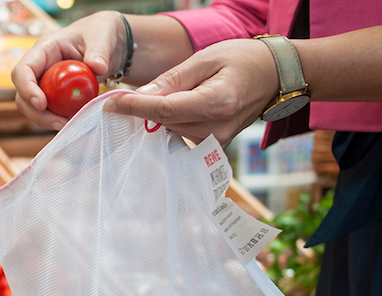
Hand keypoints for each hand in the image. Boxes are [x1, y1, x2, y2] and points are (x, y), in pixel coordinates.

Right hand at [11, 11, 125, 129]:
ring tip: (69, 124)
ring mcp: (45, 83)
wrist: (108, 45)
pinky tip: (75, 120)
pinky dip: (58, 119)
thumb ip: (99, 52)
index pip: (23, 70)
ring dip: (46, 120)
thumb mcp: (103, 37)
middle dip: (36, 113)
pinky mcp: (54, 95)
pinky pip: (49, 111)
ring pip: (32, 107)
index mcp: (44, 49)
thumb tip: (98, 68)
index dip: (26, 89)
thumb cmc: (100, 34)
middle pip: (22, 95)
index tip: (41, 104)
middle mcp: (39, 68)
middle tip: (60, 123)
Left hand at [104, 39, 279, 146]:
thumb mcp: (205, 58)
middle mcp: (216, 128)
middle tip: (124, 98)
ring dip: (156, 117)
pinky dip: (168, 124)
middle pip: (164, 123)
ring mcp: (216, 141)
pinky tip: (166, 111)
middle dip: (142, 110)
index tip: (110, 104)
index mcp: (216, 103)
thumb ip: (172, 79)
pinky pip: (179, 137)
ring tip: (158, 98)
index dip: (134, 108)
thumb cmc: (242, 60)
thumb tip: (142, 95)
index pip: (164, 111)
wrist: (274, 76)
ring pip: (168, 131)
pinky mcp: (213, 146)